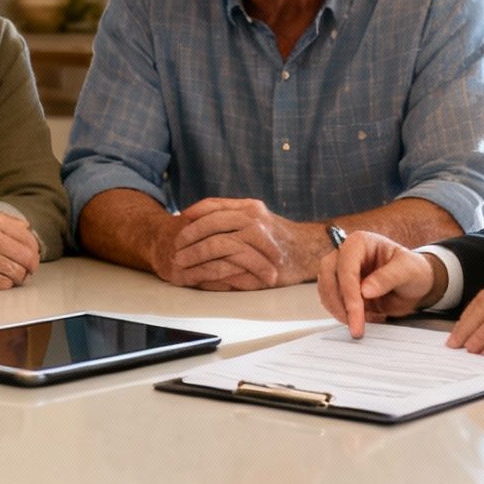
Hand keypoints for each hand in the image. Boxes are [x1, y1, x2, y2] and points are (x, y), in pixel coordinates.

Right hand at [0, 207, 41, 288]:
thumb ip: (0, 222)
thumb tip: (25, 228)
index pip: (27, 236)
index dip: (33, 248)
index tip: (32, 255)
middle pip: (27, 255)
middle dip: (31, 265)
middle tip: (29, 270)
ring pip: (18, 272)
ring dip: (18, 277)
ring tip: (13, 277)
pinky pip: (5, 284)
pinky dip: (5, 284)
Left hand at [158, 198, 321, 290]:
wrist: (309, 251)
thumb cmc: (278, 235)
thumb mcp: (257, 217)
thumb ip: (232, 214)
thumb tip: (197, 215)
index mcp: (250, 208)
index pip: (214, 206)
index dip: (194, 213)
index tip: (178, 220)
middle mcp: (255, 221)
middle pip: (212, 225)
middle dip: (189, 237)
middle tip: (175, 248)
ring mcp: (259, 242)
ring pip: (219, 246)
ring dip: (196, 255)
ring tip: (182, 263)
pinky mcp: (263, 264)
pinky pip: (232, 267)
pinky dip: (213, 272)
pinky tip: (201, 276)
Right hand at [317, 232, 441, 336]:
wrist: (415, 285)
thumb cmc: (414, 270)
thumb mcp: (408, 270)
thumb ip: (387, 278)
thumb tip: (364, 290)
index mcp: (360, 243)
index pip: (346, 266)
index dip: (349, 292)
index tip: (356, 313)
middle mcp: (346, 254)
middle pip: (328, 276)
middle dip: (339, 303)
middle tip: (354, 325)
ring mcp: (341, 272)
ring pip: (326, 290)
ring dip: (338, 310)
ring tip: (360, 324)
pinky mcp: (341, 288)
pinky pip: (331, 301)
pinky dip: (341, 314)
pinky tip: (361, 320)